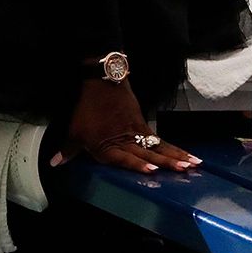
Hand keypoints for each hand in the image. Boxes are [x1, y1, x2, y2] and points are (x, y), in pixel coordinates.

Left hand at [50, 80, 200, 173]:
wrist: (103, 83)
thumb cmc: (88, 109)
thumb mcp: (75, 131)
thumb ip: (69, 150)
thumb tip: (56, 163)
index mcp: (108, 146)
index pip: (126, 157)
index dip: (138, 163)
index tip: (153, 169)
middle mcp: (126, 141)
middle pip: (149, 153)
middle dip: (168, 162)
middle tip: (185, 169)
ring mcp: (137, 133)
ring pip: (159, 147)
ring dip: (177, 156)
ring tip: (195, 164)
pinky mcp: (143, 125)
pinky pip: (160, 139)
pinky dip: (174, 148)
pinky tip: (188, 155)